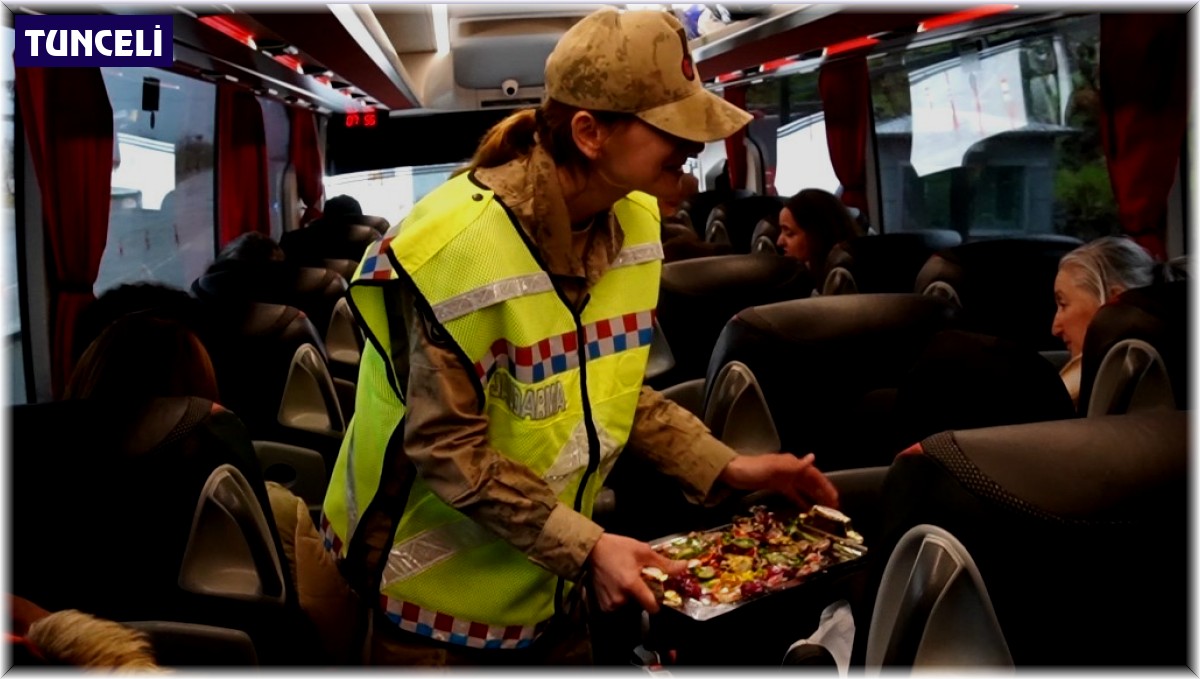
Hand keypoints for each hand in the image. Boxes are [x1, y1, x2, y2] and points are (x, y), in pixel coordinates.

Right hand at [586, 533, 686, 612]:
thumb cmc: (617, 548)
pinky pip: (619, 605)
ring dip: (631, 595)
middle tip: (639, 579)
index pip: (652, 606)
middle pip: (641, 604)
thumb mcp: (643, 551)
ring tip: (626, 579)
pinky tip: (617, 584)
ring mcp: (610, 603)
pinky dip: (620, 597)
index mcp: (631, 585)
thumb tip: (685, 567)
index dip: (659, 601)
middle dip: (644, 594)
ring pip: (630, 605)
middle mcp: (620, 598)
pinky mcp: (603, 605)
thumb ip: (665, 563)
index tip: (659, 592)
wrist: (591, 550)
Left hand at [719, 453, 839, 508]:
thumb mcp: (776, 467)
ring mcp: (783, 478)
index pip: (814, 475)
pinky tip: (806, 509)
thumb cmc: (754, 468)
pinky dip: (800, 500)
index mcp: (792, 463)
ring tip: (824, 510)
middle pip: (811, 482)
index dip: (826, 486)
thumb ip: (795, 465)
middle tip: (834, 509)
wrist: (733, 472)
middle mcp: (790, 469)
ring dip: (814, 498)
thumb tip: (813, 457)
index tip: (835, 499)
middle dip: (823, 493)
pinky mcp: (775, 485)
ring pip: (803, 488)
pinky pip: (792, 493)